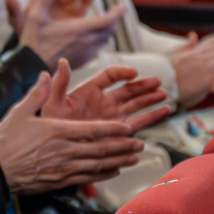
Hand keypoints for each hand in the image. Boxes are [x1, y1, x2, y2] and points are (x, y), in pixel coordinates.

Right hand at [0, 73, 141, 193]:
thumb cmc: (6, 141)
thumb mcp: (20, 111)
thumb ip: (38, 92)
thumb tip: (47, 74)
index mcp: (57, 131)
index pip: (92, 129)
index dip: (113, 129)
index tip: (127, 128)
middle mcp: (65, 150)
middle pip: (101, 148)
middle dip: (122, 146)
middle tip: (139, 144)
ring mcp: (64, 168)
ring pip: (98, 165)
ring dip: (118, 161)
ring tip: (133, 158)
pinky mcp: (60, 181)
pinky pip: (87, 178)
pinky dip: (103, 174)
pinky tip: (114, 171)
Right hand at [7, 0, 124, 68]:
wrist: (30, 68)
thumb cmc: (32, 41)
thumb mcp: (34, 16)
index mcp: (79, 30)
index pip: (108, 20)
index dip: (118, 12)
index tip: (123, 5)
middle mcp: (86, 43)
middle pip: (110, 30)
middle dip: (114, 20)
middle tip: (116, 13)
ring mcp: (86, 54)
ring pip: (105, 41)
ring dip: (107, 31)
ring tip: (106, 23)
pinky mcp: (82, 62)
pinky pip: (97, 50)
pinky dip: (99, 41)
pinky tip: (93, 39)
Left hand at [43, 61, 170, 130]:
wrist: (54, 151)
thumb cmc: (49, 126)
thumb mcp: (51, 104)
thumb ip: (59, 84)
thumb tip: (62, 61)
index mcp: (88, 91)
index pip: (108, 76)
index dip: (121, 72)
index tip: (133, 73)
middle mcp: (103, 102)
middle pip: (127, 89)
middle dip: (142, 85)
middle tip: (157, 82)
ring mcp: (112, 116)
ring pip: (135, 104)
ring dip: (150, 98)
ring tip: (163, 94)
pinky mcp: (118, 131)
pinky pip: (139, 122)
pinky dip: (152, 116)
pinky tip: (165, 110)